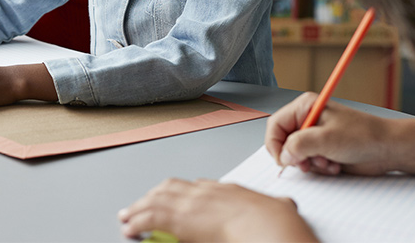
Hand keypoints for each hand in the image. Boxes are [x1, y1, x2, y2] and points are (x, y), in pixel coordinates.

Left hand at [117, 178, 315, 241]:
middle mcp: (206, 192)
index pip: (197, 187)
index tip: (174, 198)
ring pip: (156, 201)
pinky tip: (129, 228)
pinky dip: (137, 222)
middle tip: (142, 204)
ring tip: (127, 216)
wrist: (269, 227)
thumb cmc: (277, 224)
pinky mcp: (180, 219)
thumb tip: (287, 205)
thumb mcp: (281, 209)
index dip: (182, 193)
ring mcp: (191, 203)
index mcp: (228, 190)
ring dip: (139, 208)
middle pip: (171, 189)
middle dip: (154, 196)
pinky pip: (150, 218)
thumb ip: (279, 206)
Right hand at [265, 92, 394, 175]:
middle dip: (296, 156)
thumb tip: (283, 155)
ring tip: (327, 162)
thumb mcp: (326, 139)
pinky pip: (309, 162)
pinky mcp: (323, 149)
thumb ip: (298, 145)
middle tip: (307, 164)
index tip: (282, 160)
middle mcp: (308, 119)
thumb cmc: (365, 136)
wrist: (389, 149)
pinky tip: (333, 165)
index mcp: (305, 107)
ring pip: (296, 154)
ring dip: (310, 163)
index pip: (276, 125)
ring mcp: (316, 135)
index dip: (275, 144)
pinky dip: (319, 167)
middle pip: (284, 141)